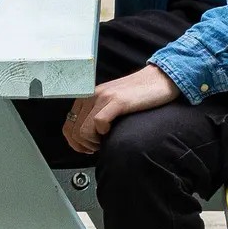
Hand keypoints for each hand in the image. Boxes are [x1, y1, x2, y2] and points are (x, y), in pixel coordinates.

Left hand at [63, 64, 179, 153]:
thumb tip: (87, 138)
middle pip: (74, 131)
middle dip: (85, 145)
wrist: (160, 79)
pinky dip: (103, 132)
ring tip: (105, 140)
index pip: (68, 125)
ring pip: (83, 130)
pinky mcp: (117, 100)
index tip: (86, 149)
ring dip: (94, 142)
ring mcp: (103, 96)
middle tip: (98, 147)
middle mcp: (92, 95)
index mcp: (88, 96)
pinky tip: (112, 130)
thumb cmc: (139, 94)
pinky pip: (99, 122)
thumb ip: (97, 114)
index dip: (75, 143)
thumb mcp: (111, 103)